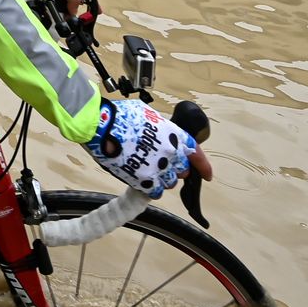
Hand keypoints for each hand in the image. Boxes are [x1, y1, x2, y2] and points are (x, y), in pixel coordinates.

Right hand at [88, 98, 209, 196]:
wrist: (101, 126)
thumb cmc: (120, 116)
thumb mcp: (147, 114)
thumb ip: (160, 128)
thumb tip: (160, 133)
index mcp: (174, 135)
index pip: (196, 153)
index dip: (203, 166)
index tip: (206, 174)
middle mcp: (170, 154)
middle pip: (182, 170)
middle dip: (176, 168)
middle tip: (162, 163)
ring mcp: (158, 169)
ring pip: (169, 183)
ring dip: (162, 178)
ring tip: (149, 170)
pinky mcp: (144, 181)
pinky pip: (156, 191)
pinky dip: (152, 189)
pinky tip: (144, 182)